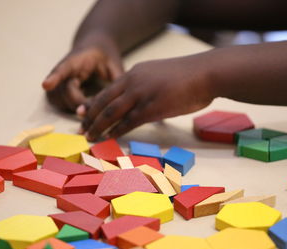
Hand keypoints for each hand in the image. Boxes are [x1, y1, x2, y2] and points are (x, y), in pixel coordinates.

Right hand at [42, 37, 122, 112]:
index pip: (62, 68)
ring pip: (62, 102)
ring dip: (78, 108)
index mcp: (76, 60)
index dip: (54, 77)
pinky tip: (87, 106)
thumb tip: (117, 101)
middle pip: (65, 93)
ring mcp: (56, 81)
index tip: (46, 85)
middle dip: (81, 104)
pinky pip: (62, 104)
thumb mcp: (114, 64)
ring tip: (95, 105)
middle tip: (99, 110)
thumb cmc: (104, 56)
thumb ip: (116, 80)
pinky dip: (74, 108)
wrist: (94, 46)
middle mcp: (61, 70)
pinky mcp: (55, 91)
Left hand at [79, 54, 215, 139]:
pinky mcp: (152, 108)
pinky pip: (129, 122)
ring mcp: (142, 94)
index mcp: (135, 73)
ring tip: (90, 137)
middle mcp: (134, 82)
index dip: (94, 103)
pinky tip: (109, 138)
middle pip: (104, 101)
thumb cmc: (188, 76)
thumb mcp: (160, 75)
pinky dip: (116, 131)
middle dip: (90, 116)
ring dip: (99, 126)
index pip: (108, 90)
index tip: (83, 113)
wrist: (205, 73)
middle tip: (81, 127)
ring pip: (112, 112)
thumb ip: (146, 85)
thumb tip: (140, 99)